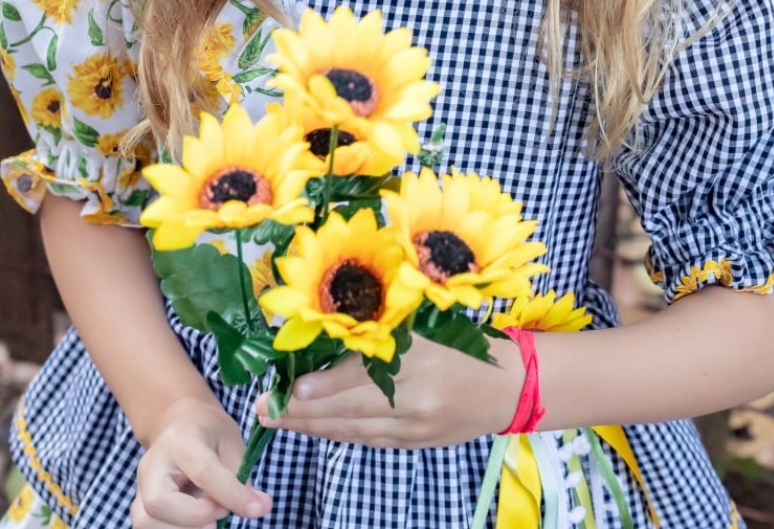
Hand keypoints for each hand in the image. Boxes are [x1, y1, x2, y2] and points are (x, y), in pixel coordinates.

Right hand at [131, 395, 272, 527]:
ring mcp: (140, 485)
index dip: (231, 494)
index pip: (203, 471)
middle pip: (160, 501)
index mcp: (181, 438)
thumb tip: (259, 507)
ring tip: (211, 519)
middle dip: (196, 517)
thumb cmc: (209, 431)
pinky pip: (146, 526)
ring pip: (146, 521)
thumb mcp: (231, 442)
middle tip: (223, 512)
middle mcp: (153, 462)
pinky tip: (196, 522)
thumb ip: (241, 476)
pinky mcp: (138, 504)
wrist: (180, 424)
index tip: (257, 508)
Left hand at [256, 333, 524, 447]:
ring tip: (279, 421)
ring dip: (313, 427)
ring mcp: (414, 428)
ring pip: (353, 430)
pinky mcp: (415, 444)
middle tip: (265, 410)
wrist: (508, 387)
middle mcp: (414, 399)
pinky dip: (340, 434)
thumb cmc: (464, 345)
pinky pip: (369, 441)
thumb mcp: (424, 329)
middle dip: (302, 412)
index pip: (361, 376)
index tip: (290, 388)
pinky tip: (317, 429)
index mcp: (417, 360)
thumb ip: (384, 334)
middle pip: (348, 409)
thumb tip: (333, 334)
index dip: (323, 385)